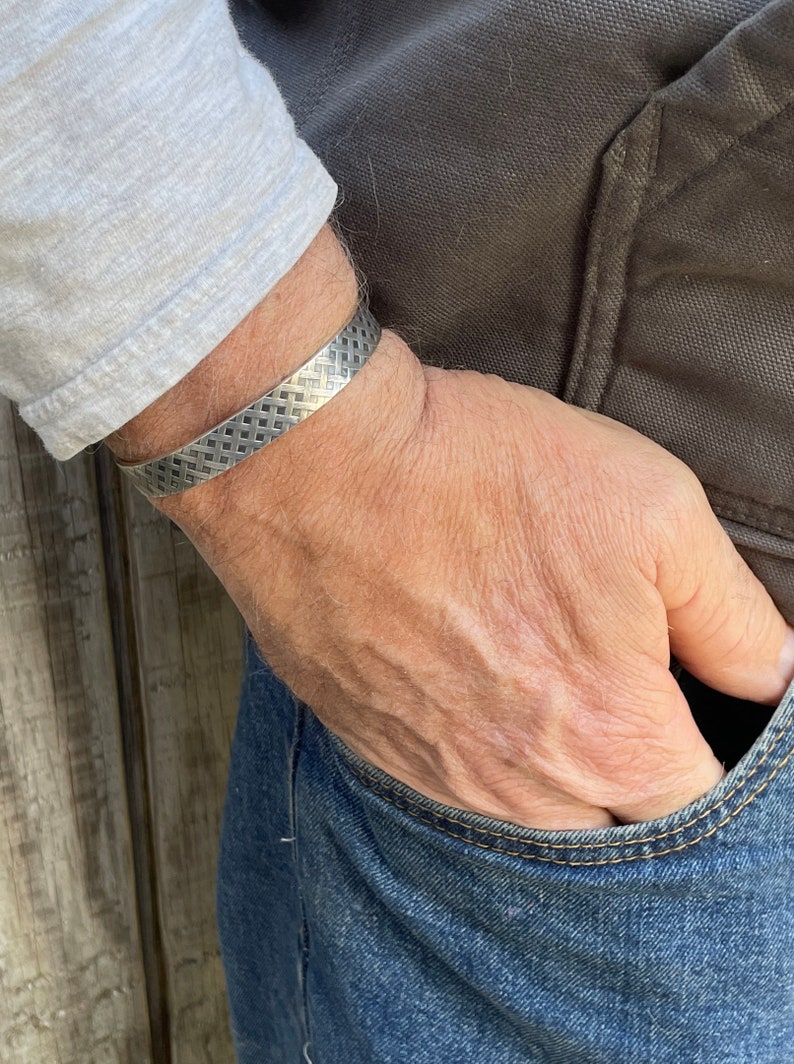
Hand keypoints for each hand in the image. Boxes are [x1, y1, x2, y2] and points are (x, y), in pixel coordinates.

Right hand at [154, 329, 793, 830]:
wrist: (321, 465)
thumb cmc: (486, 476)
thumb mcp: (656, 513)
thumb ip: (734, 617)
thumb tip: (773, 675)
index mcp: (612, 739)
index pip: (700, 803)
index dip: (709, 754)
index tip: (690, 709)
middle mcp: (524, 787)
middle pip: (609, 826)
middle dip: (631, 777)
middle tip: (615, 698)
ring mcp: (437, 776)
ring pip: (527, 816)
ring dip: (551, 772)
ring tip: (544, 694)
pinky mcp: (374, 747)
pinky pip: (449, 785)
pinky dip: (476, 752)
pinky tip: (471, 687)